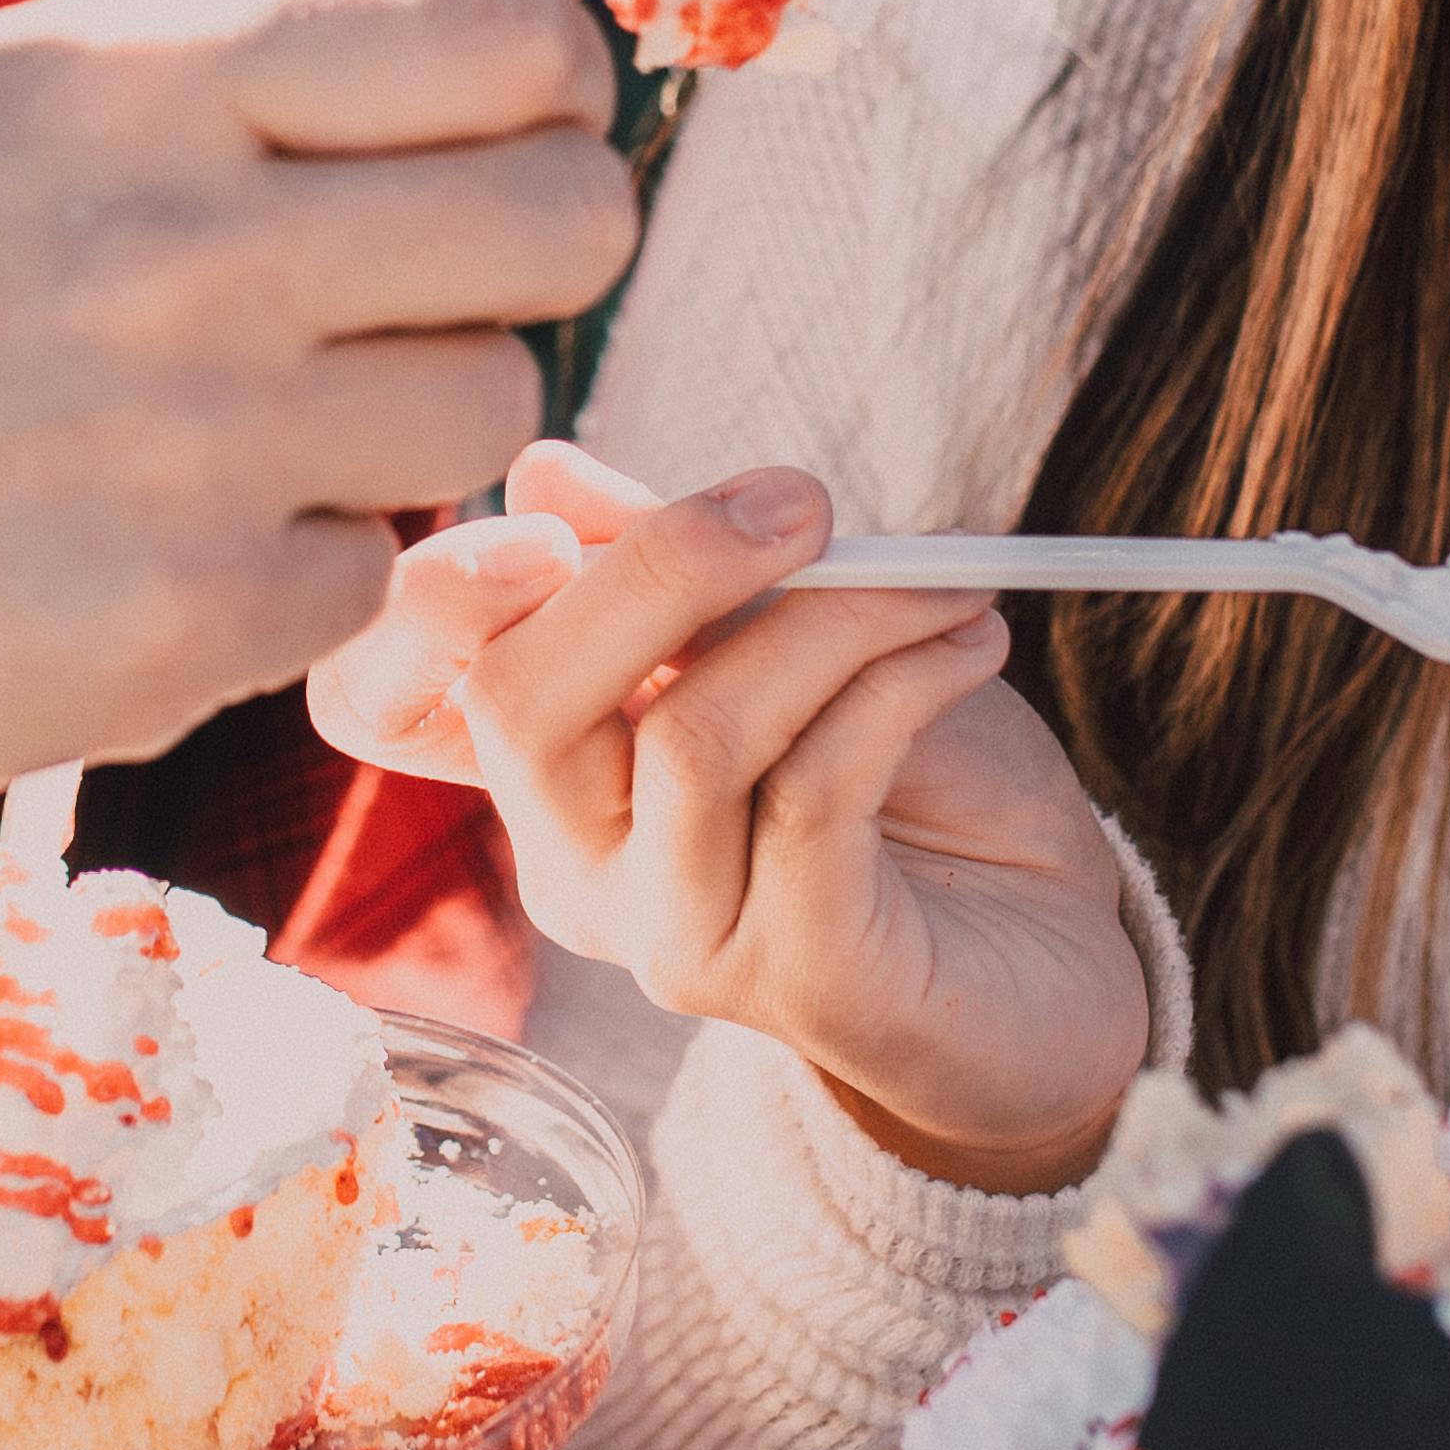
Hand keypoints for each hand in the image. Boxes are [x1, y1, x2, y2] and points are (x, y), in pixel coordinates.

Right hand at [0, 0, 633, 805]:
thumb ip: (232, 63)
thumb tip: (502, 46)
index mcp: (140, 75)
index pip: (502, 25)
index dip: (553, 80)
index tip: (519, 126)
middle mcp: (184, 243)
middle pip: (562, 222)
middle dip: (531, 252)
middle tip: (434, 287)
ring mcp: (188, 446)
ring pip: (489, 408)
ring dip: (409, 420)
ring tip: (252, 418)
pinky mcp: (175, 626)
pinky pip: (371, 575)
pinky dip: (296, 569)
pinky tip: (158, 539)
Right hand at [310, 444, 1149, 1192]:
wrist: (1063, 954)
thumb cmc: (922, 787)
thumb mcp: (789, 640)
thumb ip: (670, 567)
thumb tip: (542, 470)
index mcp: (548, 770)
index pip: (385, 698)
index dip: (418, 606)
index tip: (547, 525)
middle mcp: (575, 867)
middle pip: (522, 700)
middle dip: (661, 564)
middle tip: (806, 505)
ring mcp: (673, 937)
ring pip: (690, 738)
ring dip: (833, 621)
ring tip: (944, 590)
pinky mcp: (794, 979)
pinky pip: (817, 790)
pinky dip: (900, 684)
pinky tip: (966, 651)